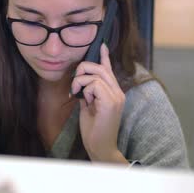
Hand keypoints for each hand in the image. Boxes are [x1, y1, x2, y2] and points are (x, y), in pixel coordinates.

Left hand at [71, 43, 127, 163]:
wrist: (100, 147)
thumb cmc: (94, 129)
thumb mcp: (88, 106)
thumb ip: (88, 92)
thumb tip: (81, 81)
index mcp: (114, 93)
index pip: (109, 70)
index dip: (104, 57)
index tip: (102, 45)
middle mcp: (118, 92)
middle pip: (100, 68)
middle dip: (83, 71)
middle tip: (74, 85)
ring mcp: (116, 96)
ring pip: (95, 75)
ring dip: (81, 83)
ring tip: (78, 95)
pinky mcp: (111, 102)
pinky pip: (94, 85)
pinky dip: (85, 91)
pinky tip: (86, 102)